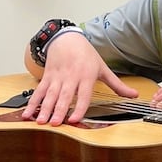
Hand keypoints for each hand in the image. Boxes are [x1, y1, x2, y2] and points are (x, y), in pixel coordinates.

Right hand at [22, 33, 137, 124]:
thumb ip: (118, 85)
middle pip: (64, 96)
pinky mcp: (47, 76)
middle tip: (54, 124)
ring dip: (44, 109)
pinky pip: (39, 91)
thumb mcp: (103, 68)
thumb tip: (134, 95)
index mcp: (86, 76)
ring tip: (40, 122)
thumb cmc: (87, 55)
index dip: (79, 107)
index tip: (74, 119)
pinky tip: (27, 114)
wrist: (67, 38)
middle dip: (58, 110)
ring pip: (49, 95)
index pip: (83, 94)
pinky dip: (32, 103)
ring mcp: (57, 77)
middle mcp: (71, 77)